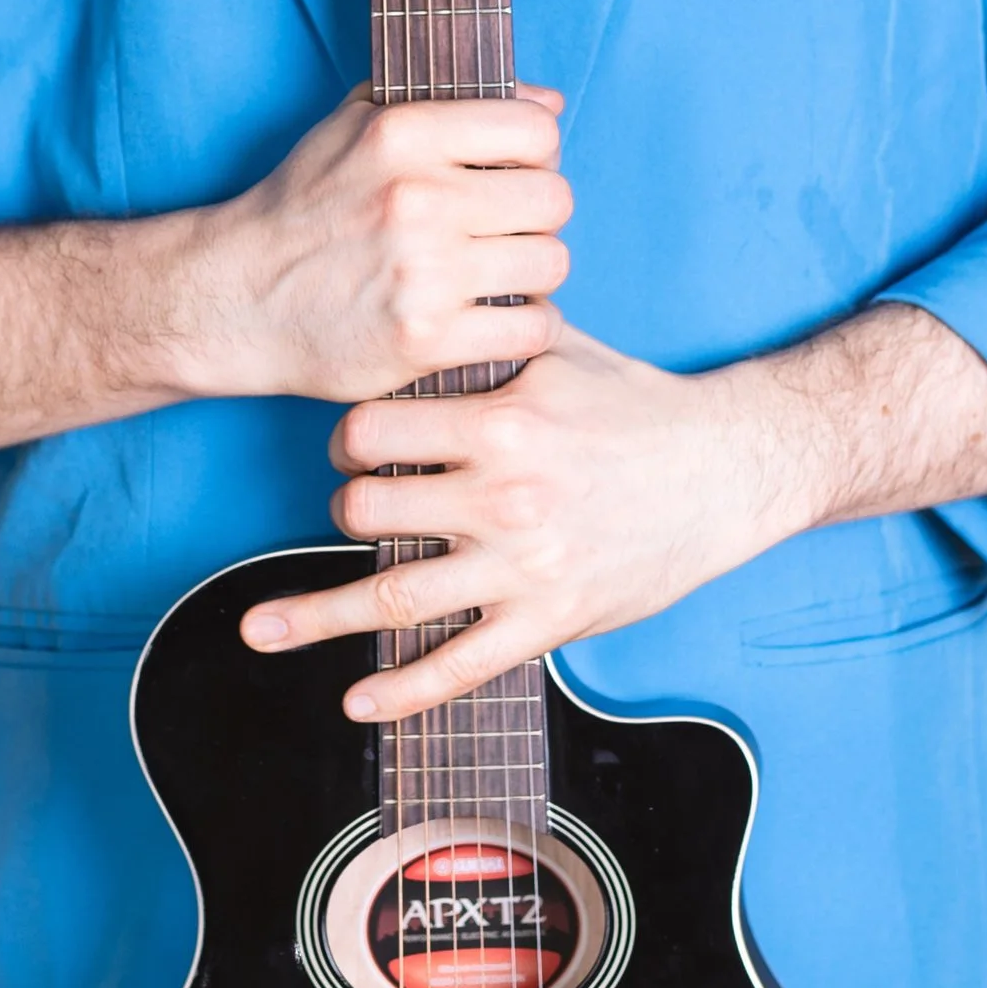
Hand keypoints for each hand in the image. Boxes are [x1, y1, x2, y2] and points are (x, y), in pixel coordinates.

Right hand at [175, 84, 570, 407]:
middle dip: (536, 215)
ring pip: (550, 263)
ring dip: (534, 272)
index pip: (535, 130)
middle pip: (553, 198)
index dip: (536, 153)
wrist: (236, 298)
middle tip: (506, 231)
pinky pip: (531, 328)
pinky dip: (527, 326)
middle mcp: (417, 198)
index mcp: (402, 134)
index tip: (513, 174)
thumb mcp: (354, 126)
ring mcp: (424, 273)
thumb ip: (448, 101)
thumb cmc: (303, 208)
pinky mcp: (426, 338)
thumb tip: (548, 103)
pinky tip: (499, 320)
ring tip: (501, 274)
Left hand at [239, 324, 806, 712]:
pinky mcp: (550, 620)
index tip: (351, 446)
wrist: (728, 469)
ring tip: (258, 628)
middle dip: (342, 510)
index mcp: (502, 421)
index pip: (375, 431)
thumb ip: (486, 330)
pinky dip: (401, 690)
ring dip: (315, 616)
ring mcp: (524, 566)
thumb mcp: (561, 350)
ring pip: (392, 596)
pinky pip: (460, 665)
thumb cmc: (639, 405)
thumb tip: (426, 286)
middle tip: (347, 509)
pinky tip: (356, 701)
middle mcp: (505, 496)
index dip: (348, 438)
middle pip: (367, 511)